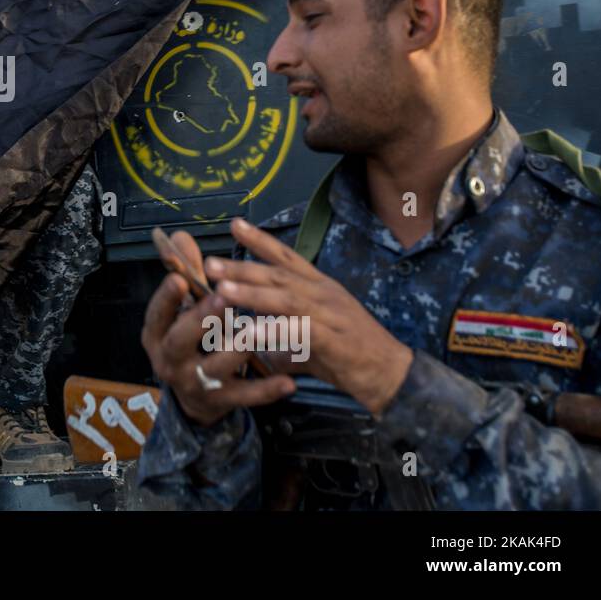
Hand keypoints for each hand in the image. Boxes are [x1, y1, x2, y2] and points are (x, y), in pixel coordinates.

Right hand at [141, 229, 295, 426]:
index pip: (157, 313)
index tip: (180, 280)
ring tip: (256, 335)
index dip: (167, 298)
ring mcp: (196, 382)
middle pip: (180, 340)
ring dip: (236, 349)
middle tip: (222, 300)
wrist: (195, 395)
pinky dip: (266, 389)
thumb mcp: (181, 311)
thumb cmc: (190, 339)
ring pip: (215, 367)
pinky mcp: (221, 401)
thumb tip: (180, 237)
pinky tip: (288, 381)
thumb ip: (187, 275)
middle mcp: (170, 359)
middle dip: (201, 319)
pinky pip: (245, 396)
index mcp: (157, 333)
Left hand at [203, 218, 413, 414]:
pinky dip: (272, 330)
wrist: (391, 376)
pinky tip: (247, 333)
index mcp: (320, 288)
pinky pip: (298, 331)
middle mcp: (324, 294)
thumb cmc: (351, 355)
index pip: (288, 256)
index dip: (261, 239)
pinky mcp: (334, 340)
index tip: (234, 224)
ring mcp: (331, 315)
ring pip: (285, 298)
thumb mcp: (312, 339)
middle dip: (242, 266)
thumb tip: (255, 341)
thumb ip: (283, 335)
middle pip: (278, 274)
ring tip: (221, 288)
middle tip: (209, 262)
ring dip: (251, 292)